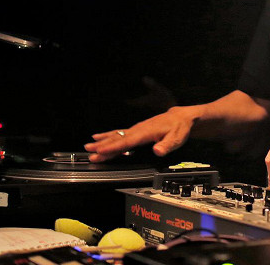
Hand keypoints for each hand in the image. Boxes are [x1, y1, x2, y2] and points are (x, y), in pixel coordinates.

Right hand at [84, 106, 199, 161]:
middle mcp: (138, 129)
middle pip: (118, 138)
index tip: (101, 151)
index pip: (127, 141)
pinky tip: (100, 138)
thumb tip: (157, 150)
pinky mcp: (136, 130)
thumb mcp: (177, 138)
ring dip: (102, 141)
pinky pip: (119, 133)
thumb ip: (166, 145)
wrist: (180, 117)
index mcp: (146, 132)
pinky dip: (108, 136)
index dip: (114, 147)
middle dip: (103, 146)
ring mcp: (136, 129)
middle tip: (89, 152)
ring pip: (116, 135)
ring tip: (89, 146)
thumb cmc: (179, 128)